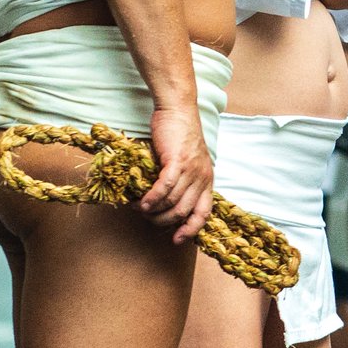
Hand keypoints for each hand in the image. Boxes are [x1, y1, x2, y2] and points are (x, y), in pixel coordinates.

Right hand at [140, 107, 213, 243]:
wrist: (177, 108)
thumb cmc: (179, 133)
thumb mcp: (188, 161)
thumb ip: (182, 180)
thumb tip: (166, 199)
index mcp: (207, 181)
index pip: (203, 214)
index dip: (190, 230)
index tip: (177, 239)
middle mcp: (202, 178)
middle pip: (184, 211)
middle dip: (165, 222)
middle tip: (149, 220)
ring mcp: (191, 171)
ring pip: (173, 201)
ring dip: (154, 210)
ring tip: (140, 210)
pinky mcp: (177, 161)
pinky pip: (165, 187)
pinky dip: (153, 198)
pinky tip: (142, 202)